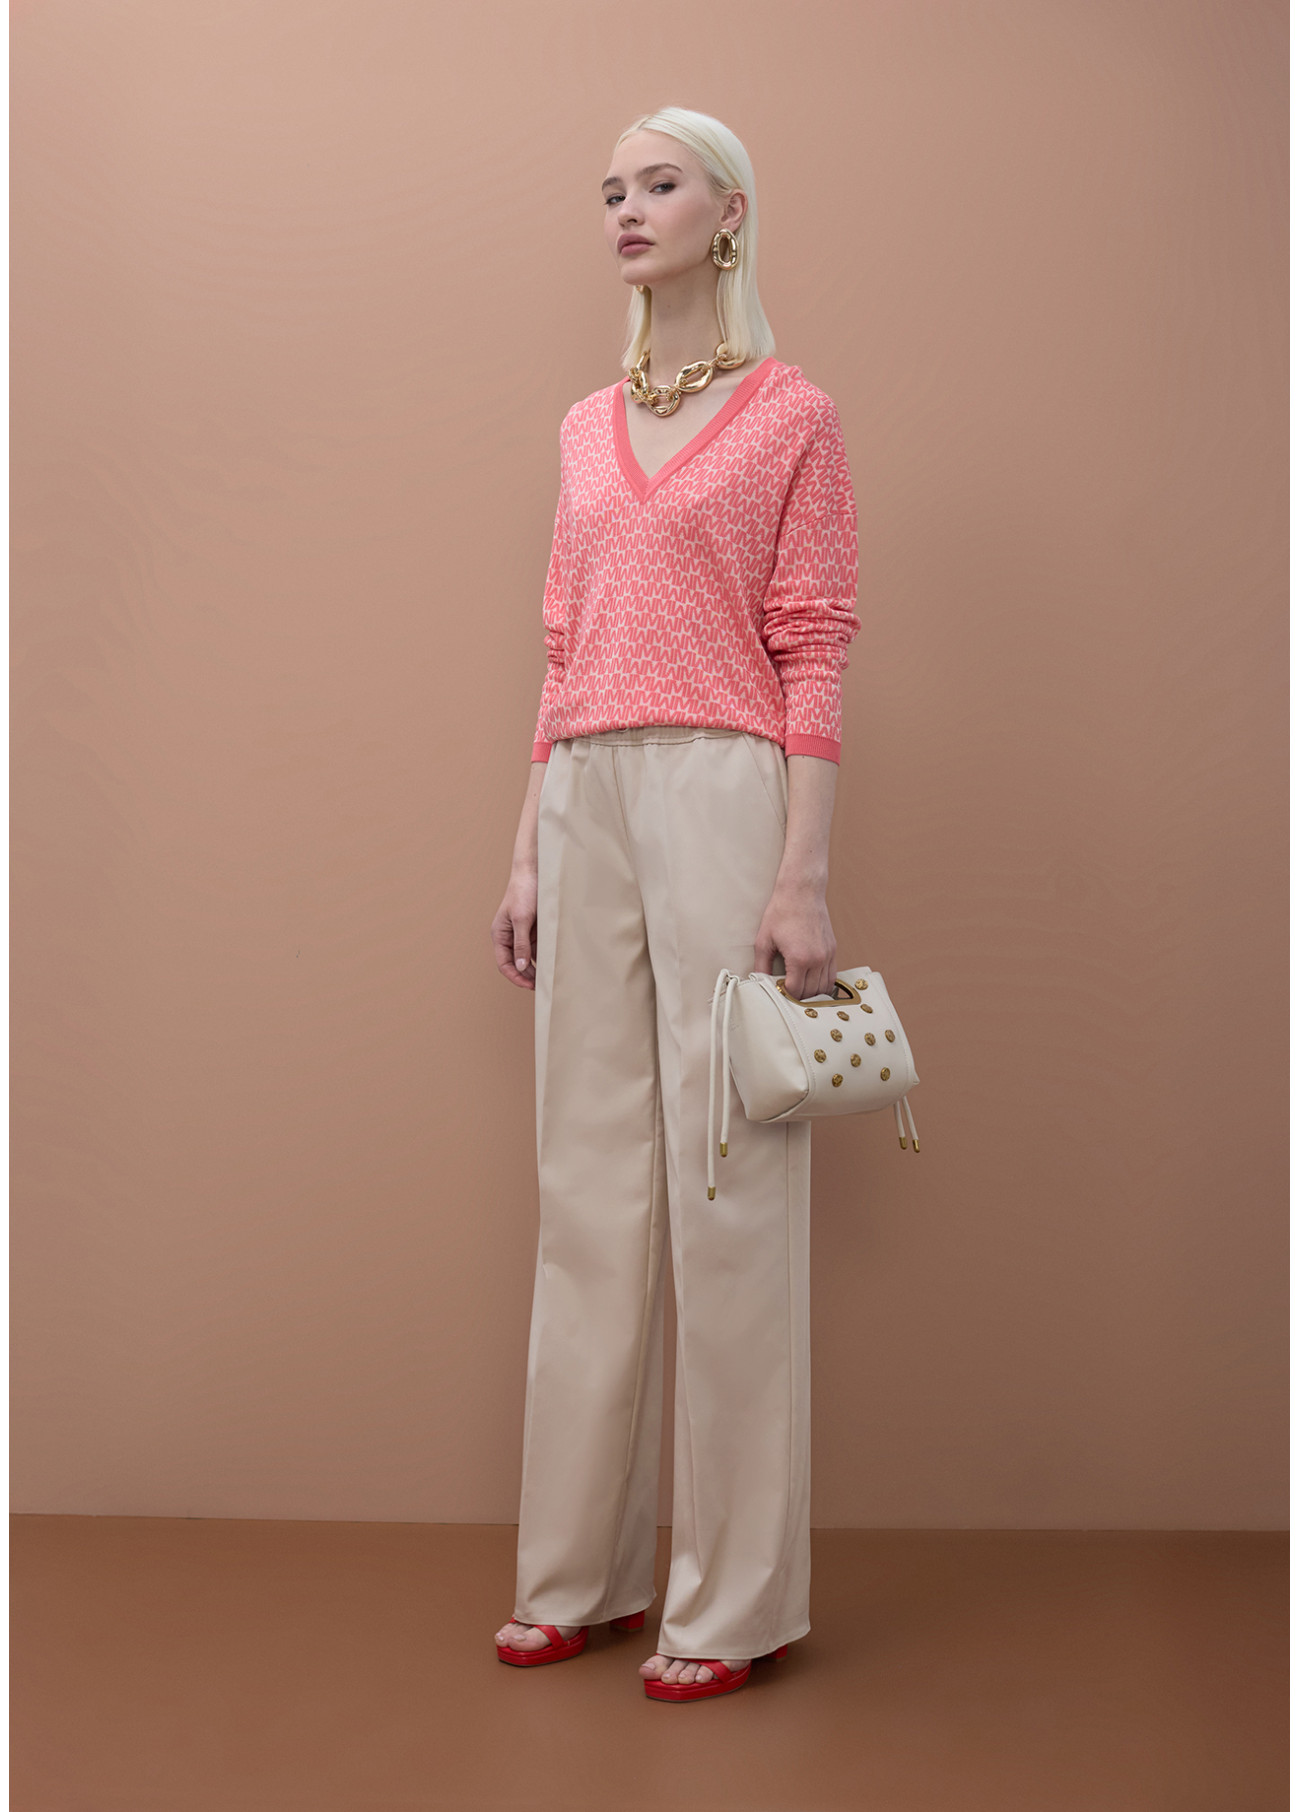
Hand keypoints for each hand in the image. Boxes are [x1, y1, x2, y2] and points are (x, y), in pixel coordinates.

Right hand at [490, 865, 537, 989]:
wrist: (535, 872)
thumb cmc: (524, 892)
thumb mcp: (522, 919)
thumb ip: (521, 944)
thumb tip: (520, 966)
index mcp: (500, 935)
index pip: (504, 964)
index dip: (515, 976)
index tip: (529, 985)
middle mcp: (509, 937)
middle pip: (516, 963)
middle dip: (528, 975)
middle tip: (542, 985)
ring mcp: (522, 934)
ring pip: (528, 957)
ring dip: (537, 967)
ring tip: (549, 977)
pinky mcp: (534, 929)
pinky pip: (538, 948)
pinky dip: (544, 956)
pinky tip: (553, 962)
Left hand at [753, 874, 836, 1000]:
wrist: (801, 892)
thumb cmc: (782, 912)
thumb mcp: (764, 941)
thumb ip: (761, 966)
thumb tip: (759, 982)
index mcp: (800, 959)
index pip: (795, 991)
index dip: (784, 996)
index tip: (776, 994)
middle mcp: (817, 959)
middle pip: (810, 993)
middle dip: (797, 997)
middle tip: (785, 995)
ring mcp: (828, 955)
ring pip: (824, 988)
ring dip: (811, 993)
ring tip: (798, 991)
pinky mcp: (833, 950)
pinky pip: (832, 976)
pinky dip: (822, 983)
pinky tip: (811, 983)